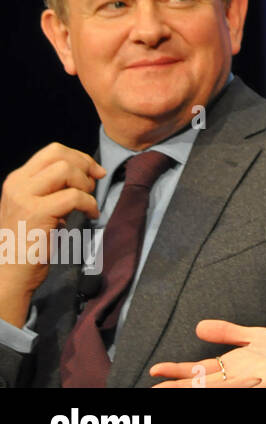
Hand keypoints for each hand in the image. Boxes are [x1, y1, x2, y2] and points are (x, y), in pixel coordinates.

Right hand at [0, 144, 103, 325]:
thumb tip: (86, 172)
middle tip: (94, 184)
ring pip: (65, 170)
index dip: (79, 156)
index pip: (52, 151)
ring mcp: (24, 197)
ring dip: (85, 184)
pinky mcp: (36, 213)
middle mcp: (18, 184)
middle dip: (85, 166)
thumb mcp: (38, 206)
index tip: (95, 171)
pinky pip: (73, 196)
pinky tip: (92, 215)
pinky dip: (89, 204)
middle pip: (59, 155)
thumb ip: (53, 188)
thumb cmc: (31, 241)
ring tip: (88, 201)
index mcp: (18, 180)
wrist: (11, 272)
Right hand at [149, 320, 265, 387]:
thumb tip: (198, 327)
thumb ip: (229, 332)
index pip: (199, 371)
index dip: (177, 371)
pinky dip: (240, 387)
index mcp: (234, 367)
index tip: (154, 370)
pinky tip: (228, 386)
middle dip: (181, 386)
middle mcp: (241, 377)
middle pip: (205, 383)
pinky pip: (252, 386)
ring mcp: (257, 380)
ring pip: (224, 387)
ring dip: (204, 388)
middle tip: (154, 389)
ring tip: (180, 390)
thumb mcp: (255, 337)